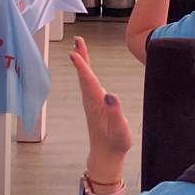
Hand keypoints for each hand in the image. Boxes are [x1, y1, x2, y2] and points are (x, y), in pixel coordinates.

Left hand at [70, 36, 131, 182]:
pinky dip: (86, 70)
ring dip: (82, 61)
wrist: (106, 155)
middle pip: (84, 75)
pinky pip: (88, 82)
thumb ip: (115, 113)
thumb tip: (110, 95)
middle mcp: (91, 100)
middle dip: (81, 56)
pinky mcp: (94, 103)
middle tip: (77, 40)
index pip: (88, 81)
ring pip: (85, 77)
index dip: (82, 66)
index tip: (74, 52)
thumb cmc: (115, 142)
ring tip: (79, 46)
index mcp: (96, 104)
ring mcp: (91, 101)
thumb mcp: (119, 129)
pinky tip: (86, 67)